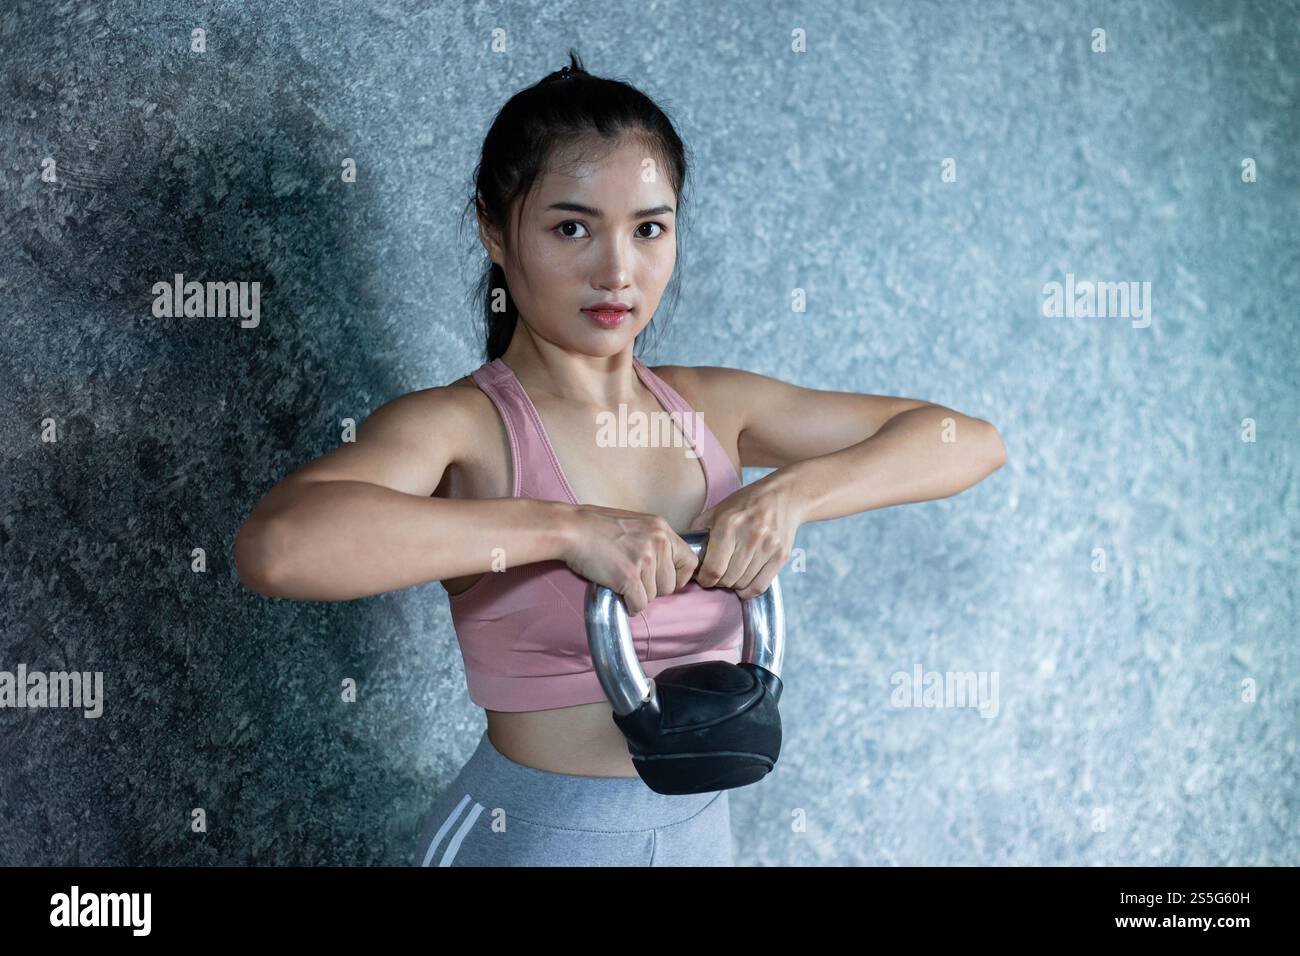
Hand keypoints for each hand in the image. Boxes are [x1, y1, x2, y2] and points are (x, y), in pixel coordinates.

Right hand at [559, 504, 698, 615]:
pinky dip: (629, 606)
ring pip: (654, 596)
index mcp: (661, 528)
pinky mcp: (629, 577)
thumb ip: (653, 540)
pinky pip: (639, 604)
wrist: (572, 529)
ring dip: (638, 595)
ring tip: (621, 581)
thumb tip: (664, 565)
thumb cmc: (596, 526)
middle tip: (634, 580)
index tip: (666, 580)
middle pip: (670, 584)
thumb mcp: (635, 523)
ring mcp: (644, 560)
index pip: (690, 561)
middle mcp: (658, 542)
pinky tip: (618, 594)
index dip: (679, 576)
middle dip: (653, 588)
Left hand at [685, 471, 802, 599]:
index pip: (713, 568)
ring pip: (743, 584)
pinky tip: (743, 584)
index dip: (704, 579)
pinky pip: (760, 586)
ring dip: (733, 585)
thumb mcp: (718, 509)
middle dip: (718, 582)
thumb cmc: (746, 503)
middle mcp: (750, 537)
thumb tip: (685, 552)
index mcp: (729, 525)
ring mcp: (768, 548)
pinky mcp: (781, 556)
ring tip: (730, 576)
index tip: (703, 577)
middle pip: (728, 579)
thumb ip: (699, 529)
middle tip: (717, 576)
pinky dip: (748, 591)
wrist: (783, 496)